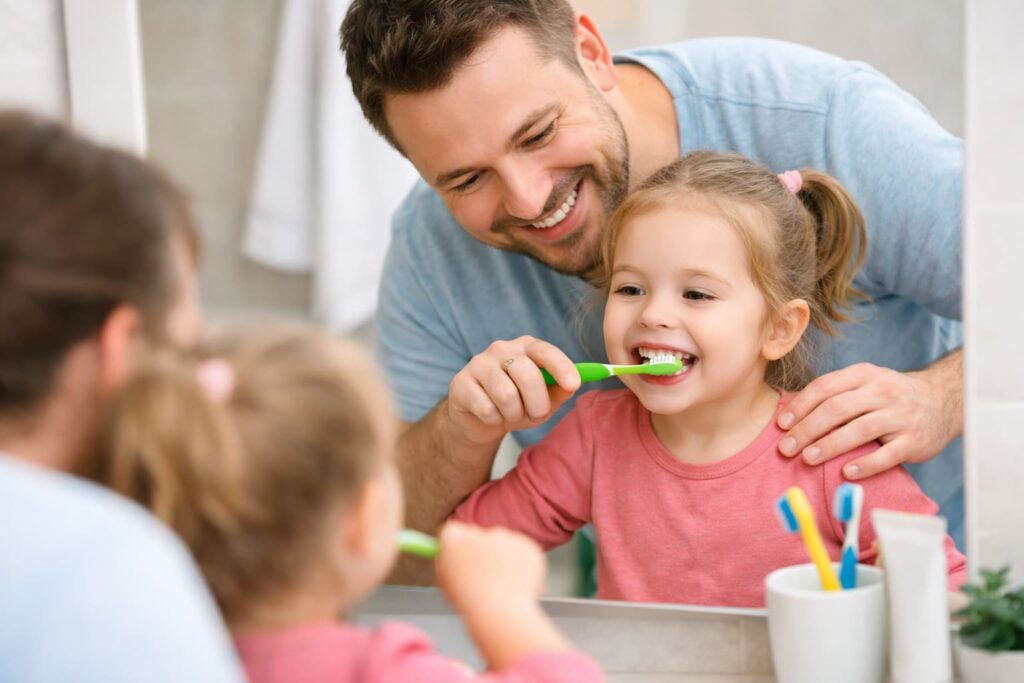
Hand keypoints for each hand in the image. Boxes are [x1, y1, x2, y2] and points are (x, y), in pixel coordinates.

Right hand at [435, 521, 546, 614]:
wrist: (501, 615)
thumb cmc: (472, 605)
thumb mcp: (448, 585)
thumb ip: (448, 565)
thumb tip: (451, 555)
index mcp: (455, 541)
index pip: (454, 532)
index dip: (458, 545)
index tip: (462, 556)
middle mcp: (480, 533)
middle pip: (480, 536)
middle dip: (483, 552)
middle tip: (485, 576)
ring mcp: (507, 538)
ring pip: (503, 544)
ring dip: (503, 559)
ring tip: (502, 587)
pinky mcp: (527, 547)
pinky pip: (522, 553)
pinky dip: (521, 566)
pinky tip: (517, 585)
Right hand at [445, 336, 580, 446]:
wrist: (480, 419)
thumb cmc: (519, 404)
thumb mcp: (544, 400)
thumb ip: (560, 391)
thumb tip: (573, 385)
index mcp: (526, 346)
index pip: (546, 351)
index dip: (562, 367)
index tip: (574, 385)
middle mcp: (501, 349)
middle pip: (528, 376)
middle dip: (538, 405)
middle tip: (536, 415)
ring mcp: (478, 363)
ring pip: (506, 396)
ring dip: (514, 415)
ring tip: (511, 415)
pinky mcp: (460, 382)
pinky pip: (486, 409)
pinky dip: (494, 420)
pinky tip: (490, 415)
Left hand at [776, 358, 961, 478]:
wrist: (943, 401)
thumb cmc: (889, 397)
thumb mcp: (865, 384)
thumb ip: (835, 394)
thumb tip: (791, 416)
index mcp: (864, 375)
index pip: (825, 387)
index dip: (800, 406)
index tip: (781, 424)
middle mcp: (882, 392)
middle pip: (837, 409)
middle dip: (807, 429)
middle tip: (786, 447)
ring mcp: (901, 416)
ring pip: (859, 430)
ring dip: (829, 446)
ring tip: (807, 458)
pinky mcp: (915, 441)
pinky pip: (887, 455)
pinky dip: (864, 465)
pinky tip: (845, 473)